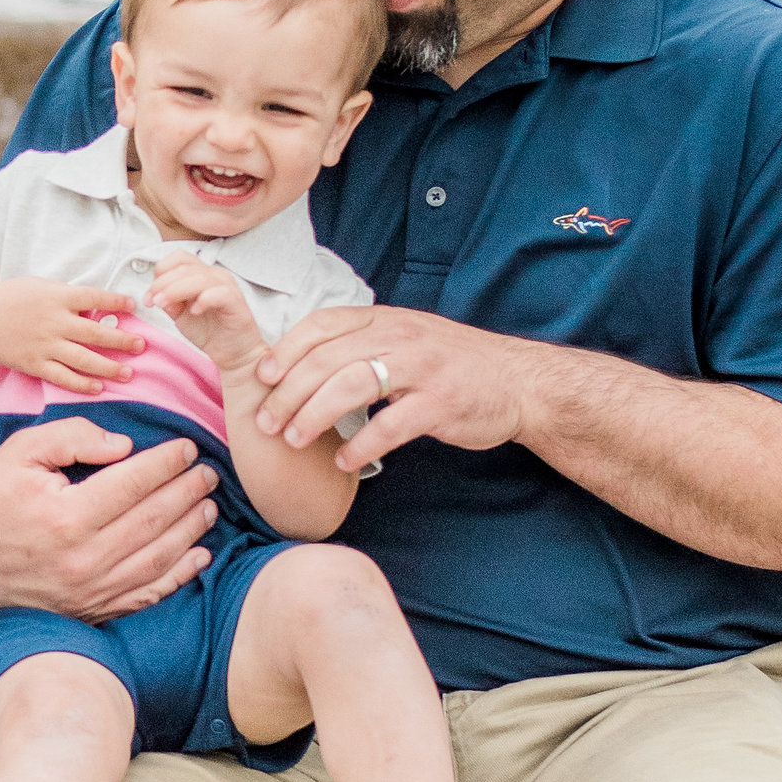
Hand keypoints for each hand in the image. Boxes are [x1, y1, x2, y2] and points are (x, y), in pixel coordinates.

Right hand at [0, 279, 147, 392]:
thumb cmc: (11, 298)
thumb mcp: (41, 286)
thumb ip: (67, 296)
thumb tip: (95, 308)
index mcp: (57, 297)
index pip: (94, 298)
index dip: (116, 302)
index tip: (133, 306)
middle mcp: (54, 321)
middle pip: (96, 333)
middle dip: (122, 340)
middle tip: (142, 346)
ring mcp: (45, 345)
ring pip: (85, 359)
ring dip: (110, 367)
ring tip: (129, 373)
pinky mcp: (35, 365)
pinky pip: (63, 377)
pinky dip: (82, 384)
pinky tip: (99, 388)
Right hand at [0, 416, 216, 616]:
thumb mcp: (22, 450)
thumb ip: (73, 436)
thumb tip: (125, 446)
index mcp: (65, 516)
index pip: (133, 484)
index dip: (167, 463)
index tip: (188, 447)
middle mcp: (82, 559)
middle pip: (153, 521)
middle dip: (188, 493)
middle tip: (209, 473)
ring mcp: (89, 590)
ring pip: (157, 558)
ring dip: (191, 530)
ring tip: (209, 505)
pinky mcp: (91, 609)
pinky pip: (147, 594)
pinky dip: (179, 575)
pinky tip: (199, 554)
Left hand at [148, 256, 263, 374]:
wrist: (232, 353)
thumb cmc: (209, 330)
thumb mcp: (180, 315)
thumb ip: (169, 302)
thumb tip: (156, 294)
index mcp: (200, 274)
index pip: (178, 259)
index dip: (159, 273)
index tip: (149, 296)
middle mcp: (215, 275)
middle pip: (185, 267)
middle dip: (163, 283)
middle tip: (152, 301)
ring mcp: (227, 287)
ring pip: (200, 278)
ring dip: (176, 290)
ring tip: (165, 305)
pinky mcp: (236, 302)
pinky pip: (220, 293)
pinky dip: (204, 299)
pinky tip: (194, 311)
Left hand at [250, 305, 542, 473]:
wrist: (519, 381)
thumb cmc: (451, 364)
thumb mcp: (405, 337)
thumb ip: (361, 343)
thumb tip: (301, 364)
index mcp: (385, 320)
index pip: (323, 325)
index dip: (287, 350)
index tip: (262, 377)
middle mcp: (400, 338)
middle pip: (328, 360)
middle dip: (289, 393)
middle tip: (266, 422)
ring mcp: (422, 370)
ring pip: (352, 386)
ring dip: (314, 416)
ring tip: (294, 441)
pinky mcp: (441, 404)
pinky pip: (391, 425)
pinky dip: (362, 446)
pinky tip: (345, 462)